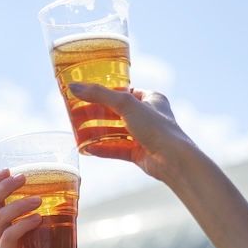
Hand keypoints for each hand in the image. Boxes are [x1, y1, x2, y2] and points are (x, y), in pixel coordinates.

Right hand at [0, 169, 50, 247]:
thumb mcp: (44, 228)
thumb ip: (51, 210)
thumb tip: (75, 187)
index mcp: (0, 219)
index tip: (7, 169)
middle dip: (4, 186)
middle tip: (23, 178)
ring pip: (0, 217)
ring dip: (19, 205)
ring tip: (38, 200)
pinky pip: (8, 236)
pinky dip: (22, 225)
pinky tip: (37, 219)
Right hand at [69, 84, 200, 181]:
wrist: (173, 159)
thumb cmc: (157, 127)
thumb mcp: (126, 104)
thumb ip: (100, 95)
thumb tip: (74, 87)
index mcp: (151, 99)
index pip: (126, 92)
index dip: (107, 92)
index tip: (88, 93)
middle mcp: (148, 116)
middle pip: (118, 113)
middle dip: (99, 113)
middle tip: (78, 112)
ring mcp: (144, 136)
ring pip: (116, 132)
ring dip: (98, 132)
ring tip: (79, 131)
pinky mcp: (139, 153)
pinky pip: (117, 149)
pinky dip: (103, 148)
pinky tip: (87, 149)